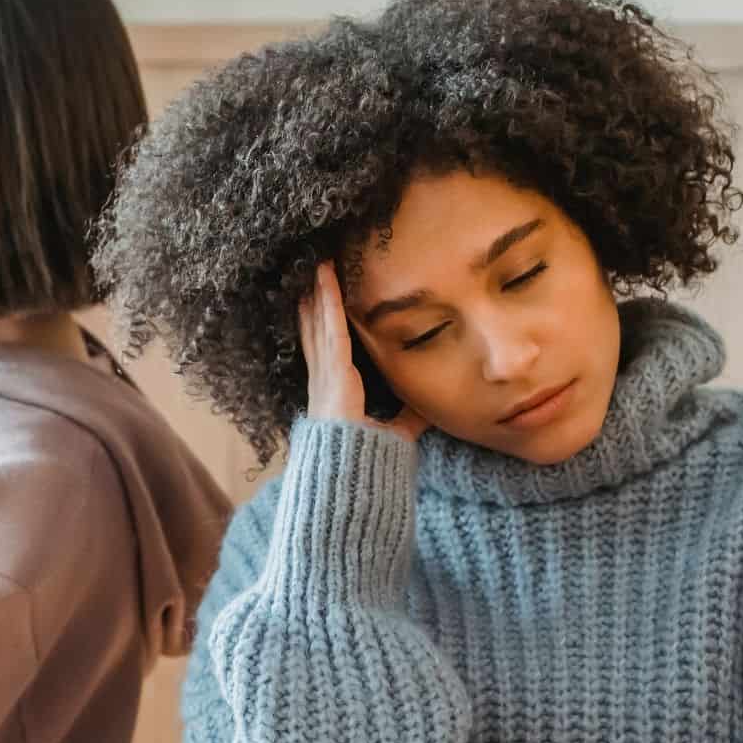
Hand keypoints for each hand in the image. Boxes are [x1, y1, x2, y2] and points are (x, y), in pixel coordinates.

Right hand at [299, 261, 427, 442]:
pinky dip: (329, 300)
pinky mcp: (333, 371)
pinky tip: (326, 277)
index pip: (327, 348)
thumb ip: (408, 417)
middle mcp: (324, 378)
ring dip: (319, 292)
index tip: (320, 301)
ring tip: (317, 264)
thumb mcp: (395, 431)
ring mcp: (325, 373)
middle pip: (317, 329)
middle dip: (314, 300)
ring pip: (320, 323)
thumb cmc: (368, 460)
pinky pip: (331, 328)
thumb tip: (429, 407)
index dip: (322, 323)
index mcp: (335, 391)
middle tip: (312, 272)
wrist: (353, 478)